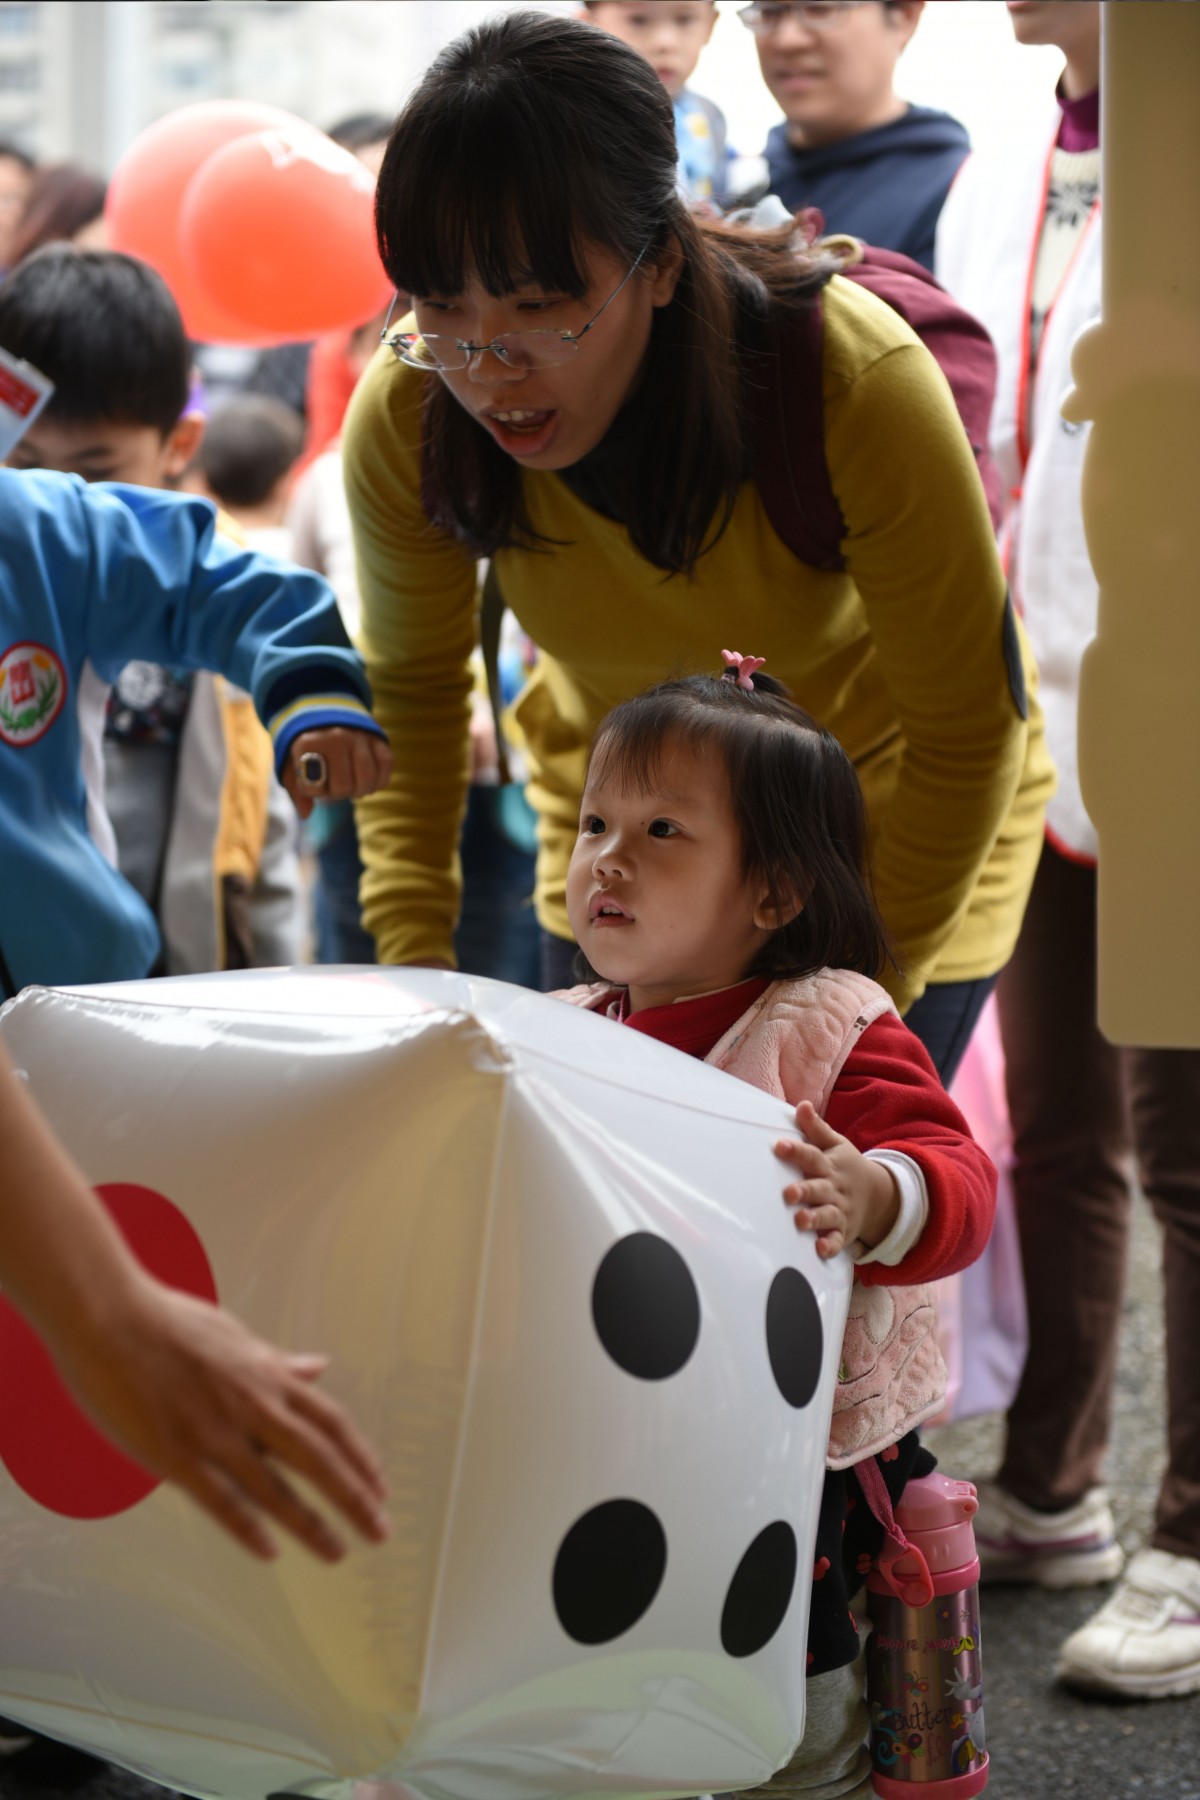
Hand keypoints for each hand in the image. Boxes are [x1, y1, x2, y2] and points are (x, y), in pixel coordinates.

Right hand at [54, 1279, 390, 1562]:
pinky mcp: (176, 1454)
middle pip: (318, 1459)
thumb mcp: (234, 1335)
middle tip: (380, 1531)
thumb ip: (277, 1361)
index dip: (360, 1456)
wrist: (109, 1316)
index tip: (379, 1485)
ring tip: (336, 1552)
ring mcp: (216, 1432)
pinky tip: (270, 1552)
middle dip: (354, 1498)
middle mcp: (252, 1406)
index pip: (330, 1423)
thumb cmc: (166, 1321)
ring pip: (275, 1488)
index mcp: (267, 1377)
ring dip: (310, 1524)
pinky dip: (248, 1529)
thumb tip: (318, 1367)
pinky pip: (220, 1500)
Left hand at [282, 727, 393, 819]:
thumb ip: (296, 789)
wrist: (325, 710)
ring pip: (368, 779)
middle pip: (344, 787)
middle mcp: (335, 737)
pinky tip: (370, 783)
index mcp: (308, 743)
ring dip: (361, 790)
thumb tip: (305, 814)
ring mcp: (359, 736)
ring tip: (352, 785)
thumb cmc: (307, 746)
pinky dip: (380, 781)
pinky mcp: (377, 736)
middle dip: (338, 793)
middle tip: (334, 784)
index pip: (313, 788)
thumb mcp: (292, 763)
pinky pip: (386, 766)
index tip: (313, 779)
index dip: (314, 791)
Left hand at [774, 1100, 898, 1259]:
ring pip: (827, 1215)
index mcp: (830, 1165)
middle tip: (789, 1193)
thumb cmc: (846, 1167)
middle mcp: (835, 1188)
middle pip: (819, 1188)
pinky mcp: (843, 1231)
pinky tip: (820, 1249)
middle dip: (805, 1191)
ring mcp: (840, 1210)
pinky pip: (838, 1241)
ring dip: (815, 1219)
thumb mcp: (835, 1145)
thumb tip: (802, 1105)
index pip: (812, 1155)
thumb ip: (816, 1128)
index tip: (779, 1146)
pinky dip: (830, 1246)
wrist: (880, 1195)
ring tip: (801, 1220)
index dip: (796, 1151)